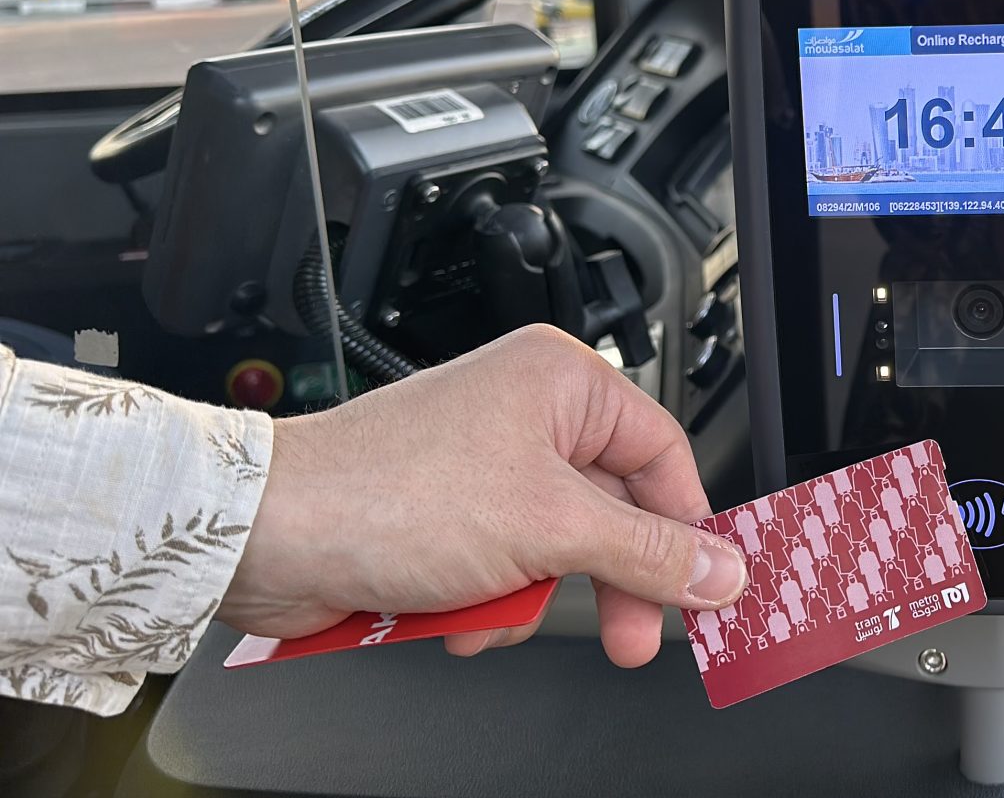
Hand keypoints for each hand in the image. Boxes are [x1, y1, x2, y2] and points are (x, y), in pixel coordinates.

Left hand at [221, 325, 746, 666]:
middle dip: (611, 581)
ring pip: (559, 551)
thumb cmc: (387, 493)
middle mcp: (526, 414)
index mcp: (562, 382)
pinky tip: (457, 615)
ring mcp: (484, 466)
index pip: (663, 453)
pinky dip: (489, 604)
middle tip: (633, 635)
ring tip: (496, 610)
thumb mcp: (550, 530)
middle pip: (614, 511)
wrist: (269, 536)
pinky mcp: (449, 516)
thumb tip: (720, 569)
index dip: (687, 525)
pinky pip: (506, 569)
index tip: (706, 585)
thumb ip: (649, 553)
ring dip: (531, 597)